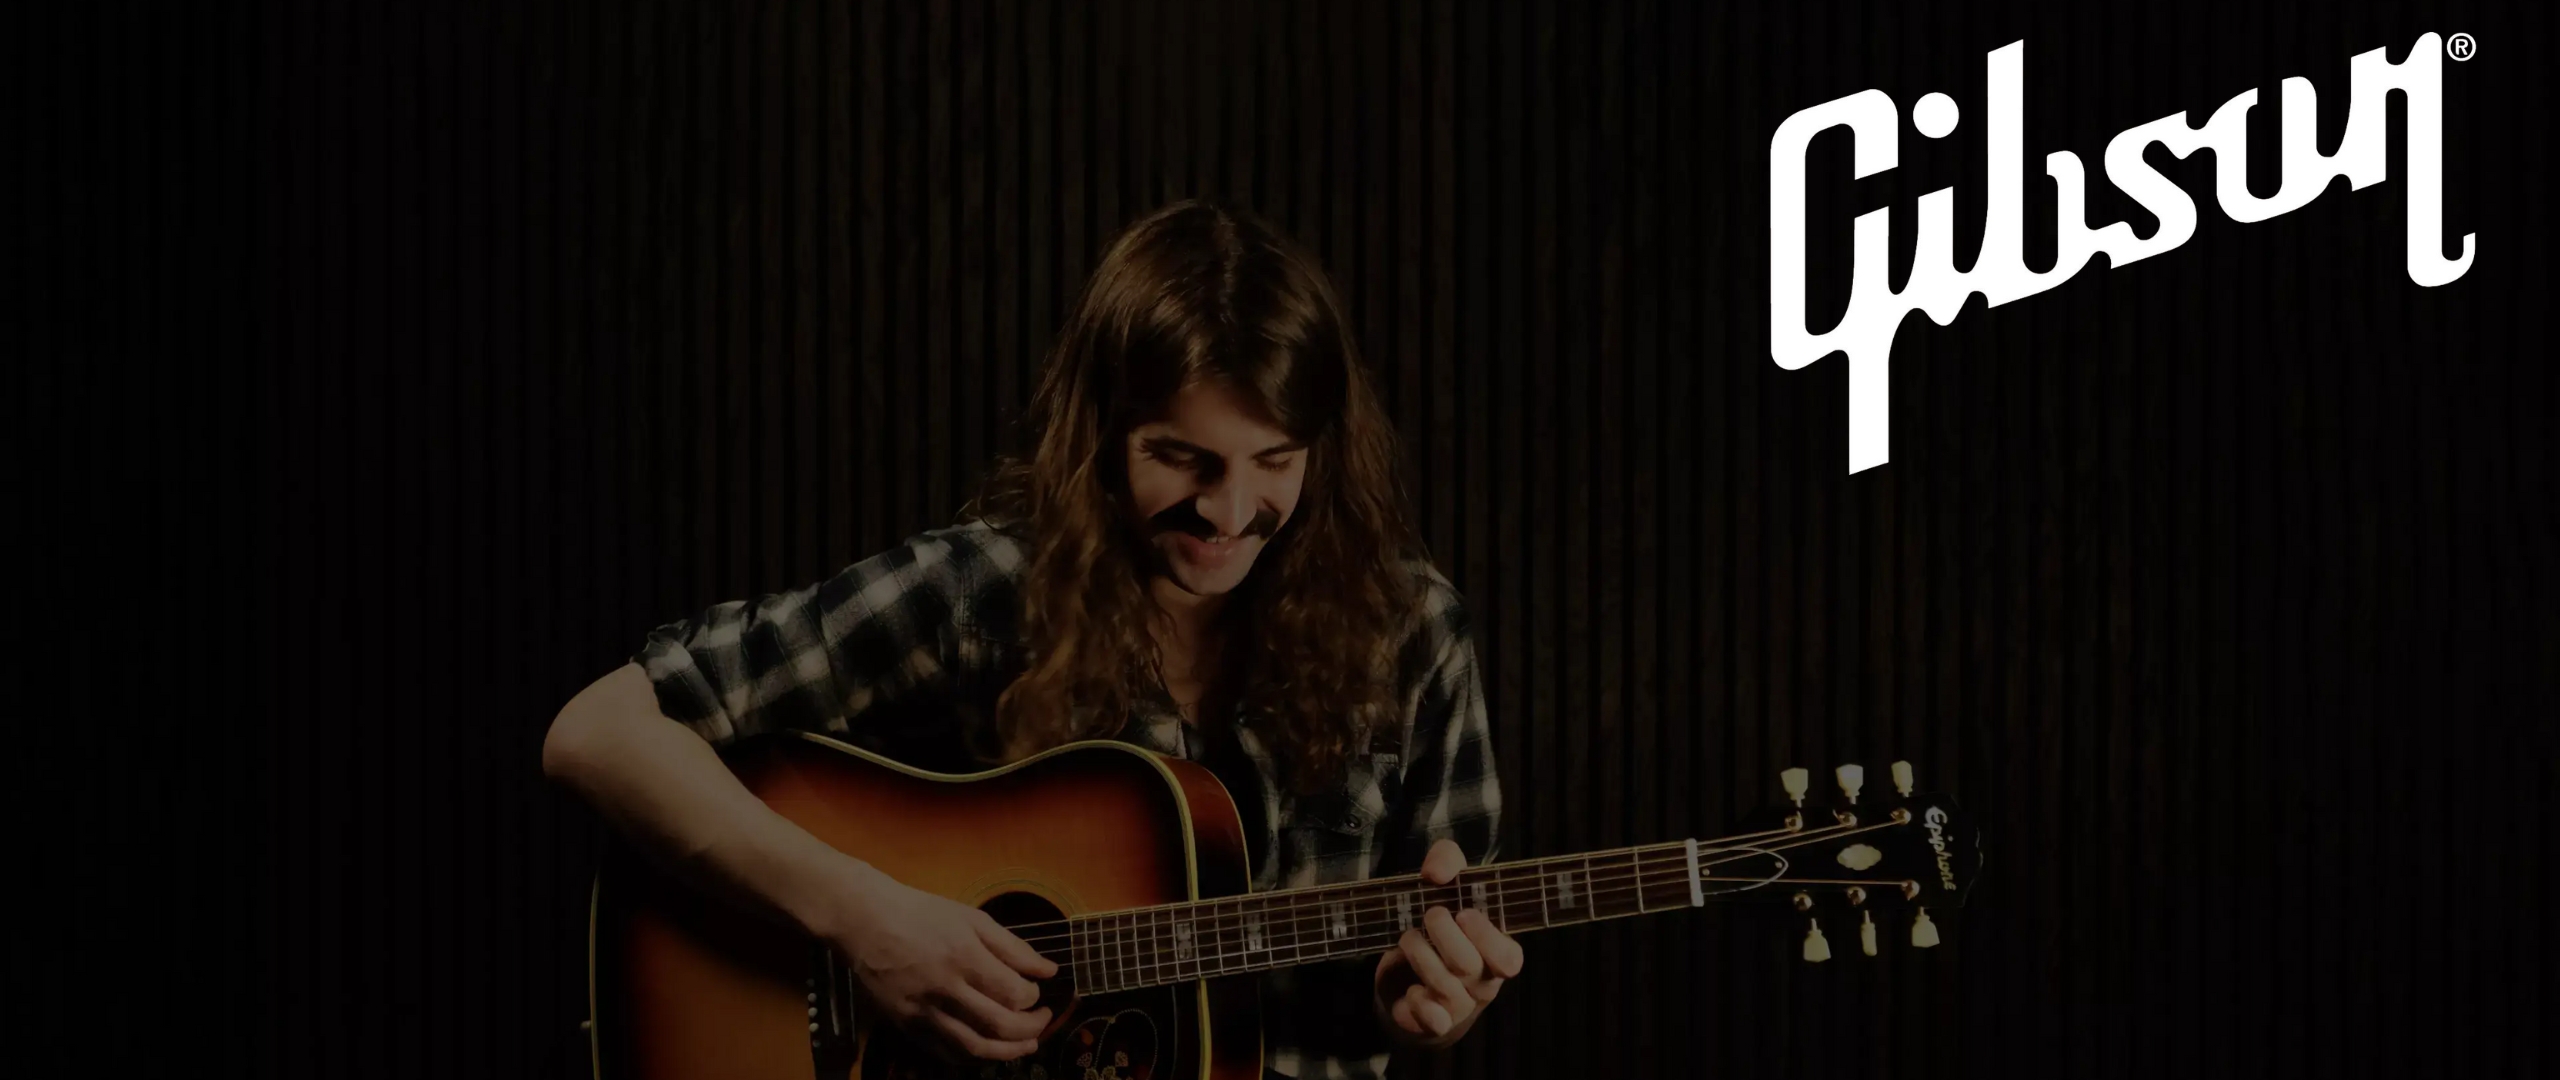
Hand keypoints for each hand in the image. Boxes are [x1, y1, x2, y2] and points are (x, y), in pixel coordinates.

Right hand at [820, 870, 1057, 1060]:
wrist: (865, 921)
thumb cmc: (922, 914)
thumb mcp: (972, 918)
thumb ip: (1014, 947)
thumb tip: (1049, 970)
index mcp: (964, 957)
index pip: (1013, 993)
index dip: (1034, 998)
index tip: (1037, 991)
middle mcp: (944, 990)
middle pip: (999, 1026)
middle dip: (1031, 1029)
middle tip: (1042, 1020)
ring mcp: (923, 1012)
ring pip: (973, 1048)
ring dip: (1007, 1052)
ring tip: (1025, 1045)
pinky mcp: (906, 1025)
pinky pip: (944, 1053)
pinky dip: (972, 1057)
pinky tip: (987, 1049)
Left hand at [1373, 838, 1524, 1047]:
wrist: (1411, 981)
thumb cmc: (1439, 928)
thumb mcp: (1445, 886)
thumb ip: (1447, 862)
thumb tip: (1437, 872)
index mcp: (1496, 952)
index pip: (1509, 957)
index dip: (1487, 937)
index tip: (1463, 913)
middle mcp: (1483, 982)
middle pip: (1469, 965)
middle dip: (1443, 935)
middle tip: (1429, 915)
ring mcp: (1460, 1006)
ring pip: (1444, 986)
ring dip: (1420, 955)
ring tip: (1408, 939)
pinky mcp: (1434, 1022)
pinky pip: (1433, 1021)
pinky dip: (1419, 1004)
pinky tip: (1412, 990)